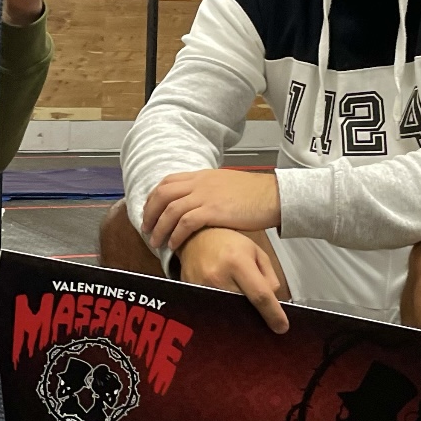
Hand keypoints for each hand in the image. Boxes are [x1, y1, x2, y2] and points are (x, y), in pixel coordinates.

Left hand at [143, 167, 280, 252]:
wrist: (274, 195)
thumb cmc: (255, 193)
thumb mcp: (226, 184)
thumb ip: (209, 190)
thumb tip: (198, 203)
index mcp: (201, 176)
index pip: (167, 181)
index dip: (153, 197)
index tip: (149, 211)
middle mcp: (199, 183)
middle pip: (162, 194)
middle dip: (150, 213)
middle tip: (146, 228)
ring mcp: (205, 196)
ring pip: (170, 210)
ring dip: (159, 227)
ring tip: (155, 242)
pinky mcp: (213, 211)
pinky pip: (185, 223)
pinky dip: (175, 235)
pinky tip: (174, 245)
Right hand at [178, 227, 288, 334]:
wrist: (194, 237)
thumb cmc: (227, 242)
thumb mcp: (255, 251)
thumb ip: (269, 275)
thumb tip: (272, 299)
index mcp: (237, 261)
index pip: (260, 295)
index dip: (273, 314)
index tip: (281, 327)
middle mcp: (218, 276)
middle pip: (243, 307)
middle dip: (254, 312)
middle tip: (259, 308)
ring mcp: (201, 287)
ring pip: (228, 311)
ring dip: (238, 311)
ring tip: (239, 299)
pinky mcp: (192, 293)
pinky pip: (213, 309)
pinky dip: (223, 308)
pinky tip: (225, 298)